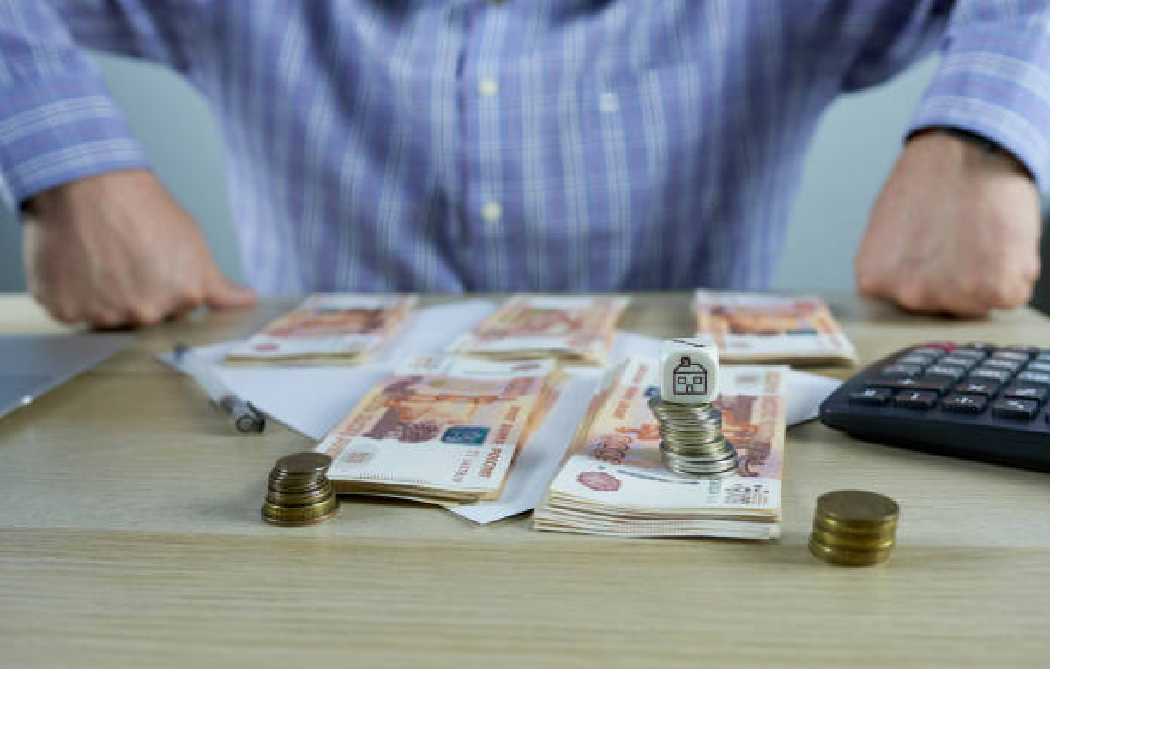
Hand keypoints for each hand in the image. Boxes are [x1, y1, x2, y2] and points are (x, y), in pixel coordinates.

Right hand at [23, 169, 255, 327]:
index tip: (153, 264)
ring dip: (103, 296)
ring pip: (107, 318)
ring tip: (100, 258)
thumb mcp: (194, 245)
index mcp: (185, 297)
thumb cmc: (145, 208)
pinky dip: (73, 294)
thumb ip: (219, 286)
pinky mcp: (67, 310)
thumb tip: (248, 301)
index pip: (178, 312)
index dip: (165, 287)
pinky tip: (77, 265)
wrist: (90, 184)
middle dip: (137, 294)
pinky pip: (73, 312)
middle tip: (125, 259)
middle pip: (143, 317)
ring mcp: (106, 314)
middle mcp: (147, 312)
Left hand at [855, 130, 1041, 316]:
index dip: (926, 272)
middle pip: (941, 304)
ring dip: (987, 277)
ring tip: (983, 234)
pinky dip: (1016, 272)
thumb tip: (905, 286)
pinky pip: (1012, 296)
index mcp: (875, 280)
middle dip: (955, 279)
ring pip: (978, 303)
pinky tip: (1003, 239)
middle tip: (962, 237)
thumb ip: (892, 265)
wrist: (972, 146)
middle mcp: (909, 295)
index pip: (903, 297)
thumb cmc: (930, 178)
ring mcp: (953, 296)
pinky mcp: (997, 290)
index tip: (934, 246)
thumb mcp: (886, 226)